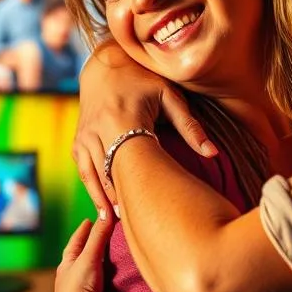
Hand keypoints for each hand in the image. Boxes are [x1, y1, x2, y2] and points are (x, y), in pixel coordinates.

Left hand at [54, 217, 115, 291]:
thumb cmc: (79, 287)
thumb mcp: (90, 258)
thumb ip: (99, 235)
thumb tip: (106, 209)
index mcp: (64, 270)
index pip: (73, 246)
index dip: (82, 233)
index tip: (88, 221)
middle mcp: (64, 286)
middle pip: (72, 265)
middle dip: (81, 254)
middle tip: (91, 241)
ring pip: (76, 285)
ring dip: (84, 277)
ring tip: (95, 271)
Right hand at [72, 42, 211, 215]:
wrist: (105, 65)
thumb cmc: (144, 80)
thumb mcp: (170, 96)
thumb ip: (191, 126)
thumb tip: (213, 153)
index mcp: (121, 119)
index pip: (129, 163)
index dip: (137, 188)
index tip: (147, 211)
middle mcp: (97, 129)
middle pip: (108, 174)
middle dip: (120, 200)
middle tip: (135, 226)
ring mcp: (83, 135)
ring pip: (92, 176)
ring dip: (103, 200)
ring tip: (116, 224)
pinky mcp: (77, 139)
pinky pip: (83, 170)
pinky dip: (92, 190)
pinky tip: (103, 208)